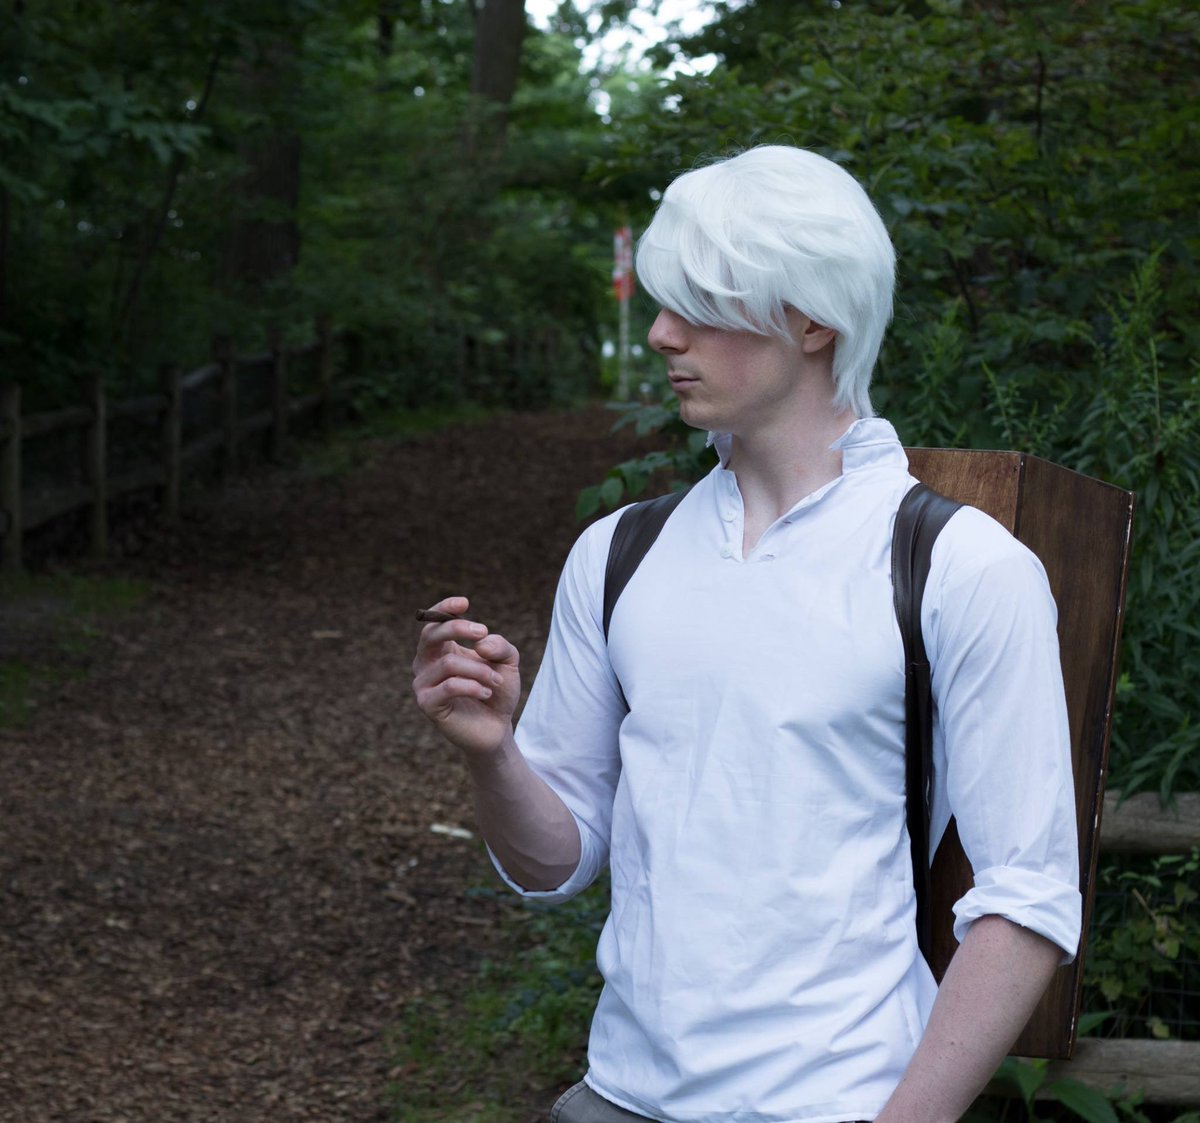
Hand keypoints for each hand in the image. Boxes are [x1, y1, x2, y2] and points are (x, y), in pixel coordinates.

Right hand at [411, 595, 520, 756]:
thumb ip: (500, 645)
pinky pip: (448, 686)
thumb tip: (482, 643)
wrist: (497, 728)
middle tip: (483, 632)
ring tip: (496, 680)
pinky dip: (473, 686)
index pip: (433, 622)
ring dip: (479, 669)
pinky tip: (486, 693)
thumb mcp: (507, 662)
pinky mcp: (427, 704)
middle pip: (430, 635)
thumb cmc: (497, 691)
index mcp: (440, 649)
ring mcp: (423, 684)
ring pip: (449, 663)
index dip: (444, 608)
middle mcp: (426, 664)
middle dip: (458, 628)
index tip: (465, 603)